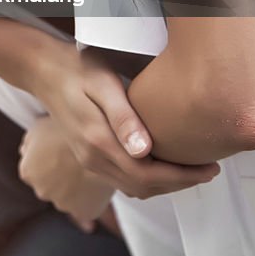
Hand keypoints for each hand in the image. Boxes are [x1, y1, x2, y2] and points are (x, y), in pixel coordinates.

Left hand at [18, 116, 113, 223]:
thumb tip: (26, 152)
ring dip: (74, 187)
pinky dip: (91, 198)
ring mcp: (63, 204)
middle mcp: (41, 191)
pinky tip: (96, 182)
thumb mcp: (39, 126)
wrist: (98, 145)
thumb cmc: (67, 132)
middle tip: (74, 160)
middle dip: (59, 176)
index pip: (33, 170)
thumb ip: (28, 143)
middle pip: (49, 185)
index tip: (58, 152)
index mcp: (28, 172)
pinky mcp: (85, 212)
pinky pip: (86, 206)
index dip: (46, 160)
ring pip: (68, 196)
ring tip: (87, 168)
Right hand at [27, 44, 219, 196]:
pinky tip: (162, 164)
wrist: (44, 70)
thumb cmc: (77, 68)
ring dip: (165, 184)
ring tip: (191, 169)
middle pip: (144, 187)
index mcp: (98, 142)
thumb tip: (144, 151)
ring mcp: (88, 160)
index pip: (149, 175)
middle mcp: (93, 158)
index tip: (210, 168)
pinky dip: (147, 179)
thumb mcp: (103, 84)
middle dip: (180, 184)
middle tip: (209, 170)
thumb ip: (123, 117)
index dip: (183, 177)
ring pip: (133, 187)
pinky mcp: (88, 156)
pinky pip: (122, 179)